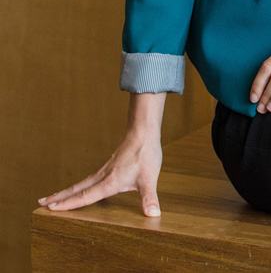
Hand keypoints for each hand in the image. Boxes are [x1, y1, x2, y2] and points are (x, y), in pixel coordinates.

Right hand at [39, 92, 164, 216]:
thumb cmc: (146, 153)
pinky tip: (81, 187)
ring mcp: (105, 169)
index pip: (85, 196)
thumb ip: (150, 198)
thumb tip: (153, 214)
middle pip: (77, 189)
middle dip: (59, 198)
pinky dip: (80, 185)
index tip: (51, 209)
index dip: (69, 204)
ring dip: (67, 191)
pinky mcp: (110, 164)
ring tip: (53, 197)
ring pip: (82, 183)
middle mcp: (103, 176)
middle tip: (41, 203)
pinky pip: (90, 178)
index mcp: (109, 182)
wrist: (143, 131)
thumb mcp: (149, 178)